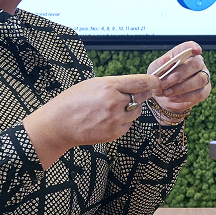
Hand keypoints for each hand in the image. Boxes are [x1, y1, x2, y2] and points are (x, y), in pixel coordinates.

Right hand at [24, 74, 160, 168]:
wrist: (58, 125)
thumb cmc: (72, 101)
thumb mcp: (92, 84)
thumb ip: (115, 84)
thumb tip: (134, 85)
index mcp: (109, 86)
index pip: (142, 82)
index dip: (153, 82)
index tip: (156, 82)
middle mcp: (115, 102)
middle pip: (142, 96)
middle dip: (141, 94)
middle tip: (133, 94)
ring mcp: (116, 119)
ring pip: (137, 111)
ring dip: (131, 108)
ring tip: (113, 108)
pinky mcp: (115, 133)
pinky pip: (129, 124)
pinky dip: (123, 121)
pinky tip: (108, 119)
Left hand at [146, 41, 211, 113]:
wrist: (160, 97)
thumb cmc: (159, 80)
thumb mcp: (154, 71)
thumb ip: (159, 64)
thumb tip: (166, 59)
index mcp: (183, 54)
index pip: (191, 46)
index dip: (194, 47)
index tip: (196, 50)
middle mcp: (196, 63)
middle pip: (196, 63)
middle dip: (179, 74)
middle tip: (164, 83)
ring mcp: (202, 76)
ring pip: (200, 79)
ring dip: (182, 87)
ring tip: (167, 92)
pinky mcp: (204, 91)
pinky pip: (199, 93)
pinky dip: (185, 97)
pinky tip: (174, 97)